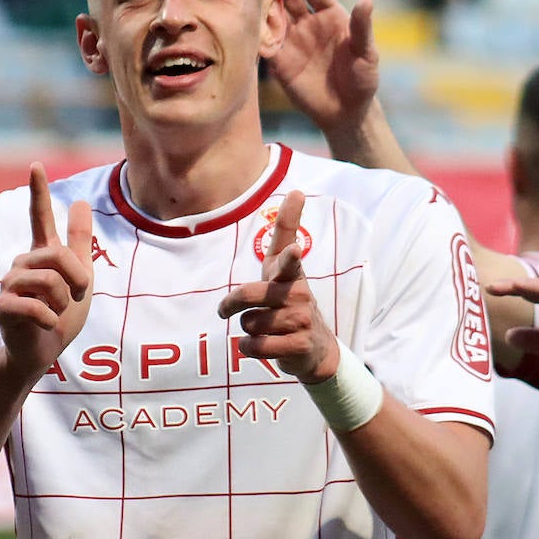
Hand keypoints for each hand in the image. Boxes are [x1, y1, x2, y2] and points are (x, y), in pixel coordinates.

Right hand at [0, 163, 93, 375]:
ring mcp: (10, 283)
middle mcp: (22, 263)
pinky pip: (37, 307)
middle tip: (76, 298)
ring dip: (63, 302)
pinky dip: (50, 320)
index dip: (39, 191)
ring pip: (50, 281)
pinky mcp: (3, 306)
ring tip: (56, 312)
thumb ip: (79, 242)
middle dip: (78, 280)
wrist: (44, 351)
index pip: (40, 216)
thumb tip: (81, 201)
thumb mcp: (80, 277)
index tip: (36, 165)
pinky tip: (45, 325)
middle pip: (59, 256)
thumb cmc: (62, 314)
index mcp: (42, 254)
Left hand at [217, 190, 339, 382]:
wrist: (315, 348)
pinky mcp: (299, 345)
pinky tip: (260, 345)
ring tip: (264, 328)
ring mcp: (301, 320)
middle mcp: (299, 295)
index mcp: (292, 274)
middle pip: (250, 296)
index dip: (290, 256)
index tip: (294, 250)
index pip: (289, 260)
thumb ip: (285, 232)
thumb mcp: (284, 267)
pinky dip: (249, 348)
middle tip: (224, 310)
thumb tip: (296, 189)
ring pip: (249, 323)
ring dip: (247, 328)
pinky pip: (256, 346)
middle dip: (232, 304)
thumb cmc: (289, 300)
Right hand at [268, 0, 379, 132]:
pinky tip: (245, 21)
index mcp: (330, 16)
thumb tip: (367, 1)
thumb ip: (362, 28)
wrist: (346, 112)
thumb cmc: (362, 79)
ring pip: (274, 15)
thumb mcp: (366, 53)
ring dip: (263, 2)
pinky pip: (264, 43)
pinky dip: (255, 32)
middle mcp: (308, 23)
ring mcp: (292, 41)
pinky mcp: (279, 61)